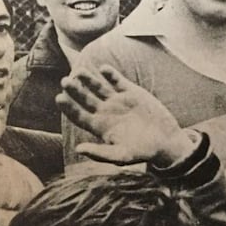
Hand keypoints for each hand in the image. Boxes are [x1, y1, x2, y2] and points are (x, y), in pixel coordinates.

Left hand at [58, 65, 195, 165]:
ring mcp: (117, 100)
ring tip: (80, 72)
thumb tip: (78, 149)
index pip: (78, 114)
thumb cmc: (143, 152)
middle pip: (84, 98)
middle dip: (74, 89)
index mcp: (99, 126)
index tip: (60, 98)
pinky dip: (110, 74)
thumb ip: (100, 153)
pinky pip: (117, 80)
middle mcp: (105, 112)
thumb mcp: (122, 156)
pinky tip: (103, 69)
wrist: (165, 141)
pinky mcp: (131, 92)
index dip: (68, 107)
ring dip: (88, 79)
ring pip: (98, 86)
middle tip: (66, 81)